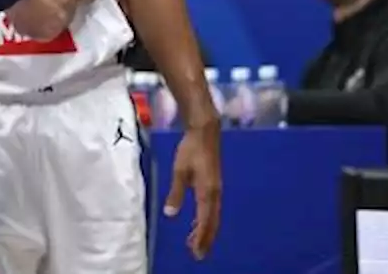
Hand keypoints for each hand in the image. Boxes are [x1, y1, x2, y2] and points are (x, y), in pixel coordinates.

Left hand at [164, 120, 221, 259]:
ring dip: (206, 230)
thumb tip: (170, 214)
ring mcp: (217, 189)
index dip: (200, 237)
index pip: (204, 220)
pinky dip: (207, 219)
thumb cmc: (190, 150)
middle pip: (212, 222)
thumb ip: (176, 193)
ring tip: (196, 243)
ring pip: (213, 216)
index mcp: (207, 192)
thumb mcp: (179, 171)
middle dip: (205, 239)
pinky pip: (212, 208)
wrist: (205, 132)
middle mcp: (215, 193)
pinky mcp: (215, 184)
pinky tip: (199, 222)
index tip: (195, 251)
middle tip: (198, 254)